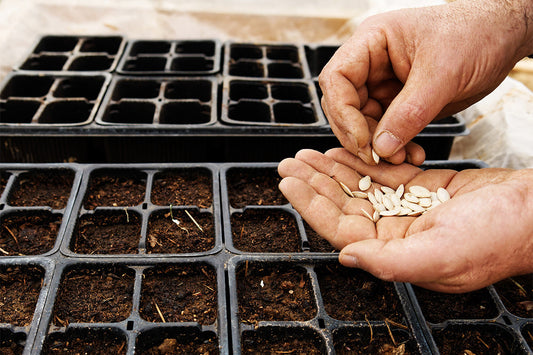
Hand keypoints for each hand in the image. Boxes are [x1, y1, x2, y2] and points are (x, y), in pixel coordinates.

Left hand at [278, 148, 532, 291]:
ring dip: (333, 169)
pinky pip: (384, 172)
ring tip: (308, 154)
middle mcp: (397, 233)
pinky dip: (363, 160)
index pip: (341, 228)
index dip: (312, 205)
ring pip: (361, 186)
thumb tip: (346, 257)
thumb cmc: (496, 238)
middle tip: (289, 163)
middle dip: (315, 183)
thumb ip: (390, 261)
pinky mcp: (423, 188)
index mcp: (396, 253)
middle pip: (344, 204)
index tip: (289, 184)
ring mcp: (409, 209)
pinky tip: (343, 151)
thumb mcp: (441, 254)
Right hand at [319, 0, 532, 164]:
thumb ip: (410, 113)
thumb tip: (381, 148)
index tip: (362, 140)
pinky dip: (395, 146)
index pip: (337, 78)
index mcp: (372, 42)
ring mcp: (384, 84)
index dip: (343, 112)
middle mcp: (372, 64)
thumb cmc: (476, 34)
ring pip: (364, 122)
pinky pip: (386, 130)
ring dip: (378, 146)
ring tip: (401, 160)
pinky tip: (411, 155)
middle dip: (359, 134)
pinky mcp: (399, 102)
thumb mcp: (443, 74)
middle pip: (344, 104)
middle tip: (377, 158)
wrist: (504, 36)